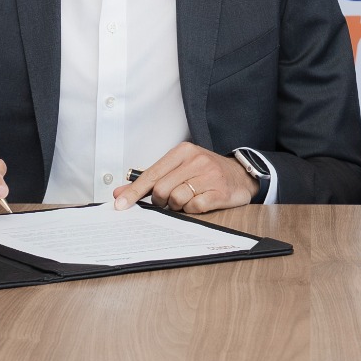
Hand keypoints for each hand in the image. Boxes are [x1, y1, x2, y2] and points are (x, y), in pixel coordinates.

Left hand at [112, 142, 256, 212]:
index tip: (120, 205)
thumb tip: (120, 193)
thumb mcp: (178, 168)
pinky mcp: (220, 191)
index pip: (151, 174)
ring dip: (178, 206)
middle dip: (161, 201)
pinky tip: (200, 202)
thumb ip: (150, 180)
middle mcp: (196, 160)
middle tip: (170, 200)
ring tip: (187, 199)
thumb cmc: (205, 171)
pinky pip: (195, 207)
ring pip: (177, 199)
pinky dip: (193, 209)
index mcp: (183, 151)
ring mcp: (209, 175)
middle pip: (162, 190)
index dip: (133, 192)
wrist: (240, 174)